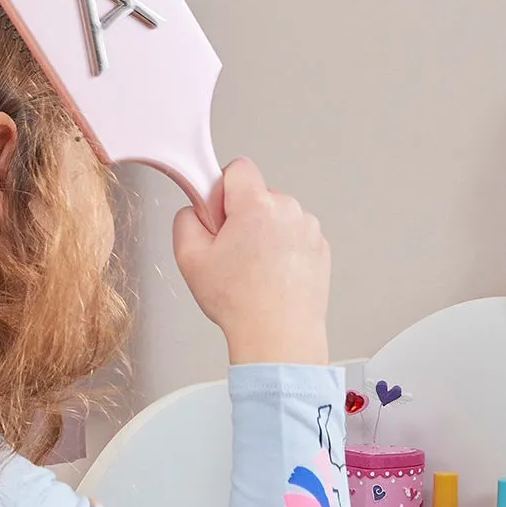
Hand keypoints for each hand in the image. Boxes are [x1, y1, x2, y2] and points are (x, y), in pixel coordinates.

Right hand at [172, 156, 329, 365]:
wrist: (279, 338)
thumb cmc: (241, 303)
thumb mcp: (190, 258)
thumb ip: (185, 219)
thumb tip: (196, 210)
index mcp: (257, 205)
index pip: (238, 168)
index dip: (222, 190)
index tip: (217, 215)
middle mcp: (289, 210)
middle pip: (258, 195)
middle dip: (243, 215)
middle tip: (233, 251)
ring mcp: (309, 229)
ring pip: (278, 217)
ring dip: (265, 233)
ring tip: (255, 270)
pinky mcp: (320, 249)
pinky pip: (294, 237)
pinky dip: (283, 250)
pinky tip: (272, 276)